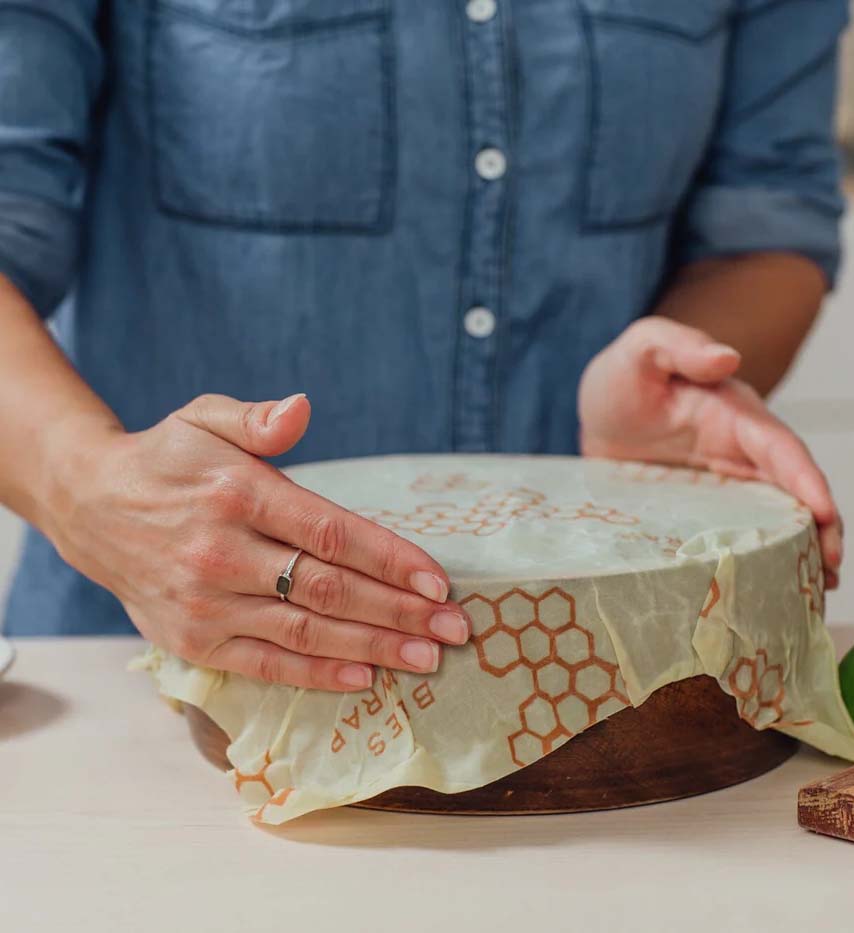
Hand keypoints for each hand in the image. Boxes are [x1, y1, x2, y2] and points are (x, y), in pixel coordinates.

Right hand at [42, 394, 470, 689]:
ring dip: (374, 648)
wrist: (88, 507)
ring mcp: (205, 604)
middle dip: (400, 611)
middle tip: (455, 628)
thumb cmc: (167, 461)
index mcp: (237, 494)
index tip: (440, 581)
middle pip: (329, 589)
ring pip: (306, 632)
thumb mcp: (204, 417)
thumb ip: (258, 419)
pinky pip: (266, 664)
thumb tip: (302, 408)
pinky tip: (364, 679)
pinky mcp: (193, 641)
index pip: (332, 533)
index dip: (392, 559)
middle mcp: (222, 553)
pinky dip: (318, 675)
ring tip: (428, 658)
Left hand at [578, 317, 842, 587]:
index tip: (826, 515)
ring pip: (773, 519)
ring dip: (797, 553)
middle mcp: (740, 452)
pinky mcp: (702, 511)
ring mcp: (723, 485)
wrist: (598, 411)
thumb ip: (680, 346)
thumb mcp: (643, 349)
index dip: (806, 480)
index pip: (779, 447)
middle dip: (820, 529)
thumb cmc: (625, 375)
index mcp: (734, 414)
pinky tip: (765, 593)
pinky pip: (735, 537)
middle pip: (792, 491)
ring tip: (813, 596)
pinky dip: (757, 561)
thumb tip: (727, 358)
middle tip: (831, 574)